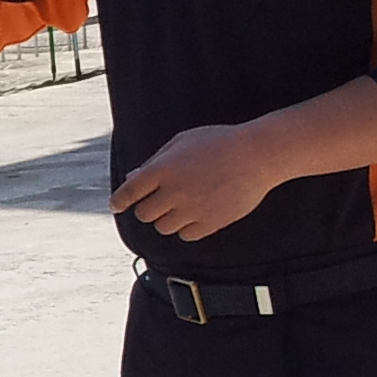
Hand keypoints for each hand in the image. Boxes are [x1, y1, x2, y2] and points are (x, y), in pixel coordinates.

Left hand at [112, 125, 281, 240]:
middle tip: (160, 199)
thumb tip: (132, 178)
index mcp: (163, 169)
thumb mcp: (182, 142)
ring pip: (163, 228)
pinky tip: (196, 213)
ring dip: (167, 218)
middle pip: (144, 214)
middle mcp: (174, 192)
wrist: (258, 155)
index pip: (128, 193)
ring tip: (183, 204)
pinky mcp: (210, 223)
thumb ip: (154, 161)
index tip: (117, 205)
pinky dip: (187, 227)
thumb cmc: (219, 143)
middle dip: (148, 207)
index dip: (119, 201)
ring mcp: (192, 210)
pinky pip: (186, 235)